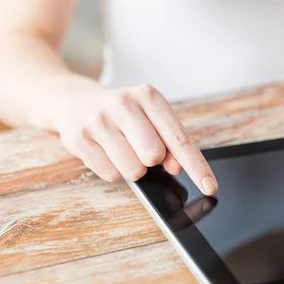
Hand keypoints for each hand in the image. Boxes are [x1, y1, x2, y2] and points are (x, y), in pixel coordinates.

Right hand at [51, 84, 217, 194]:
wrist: (73, 101)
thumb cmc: (122, 114)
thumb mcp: (150, 117)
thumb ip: (169, 141)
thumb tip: (176, 167)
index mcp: (149, 96)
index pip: (180, 138)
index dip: (197, 166)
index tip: (210, 187)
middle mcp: (124, 104)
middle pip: (154, 155)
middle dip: (152, 161)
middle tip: (139, 147)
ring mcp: (98, 120)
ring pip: (132, 169)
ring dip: (132, 168)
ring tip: (121, 148)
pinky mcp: (77, 138)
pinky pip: (109, 174)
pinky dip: (112, 170)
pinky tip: (105, 151)